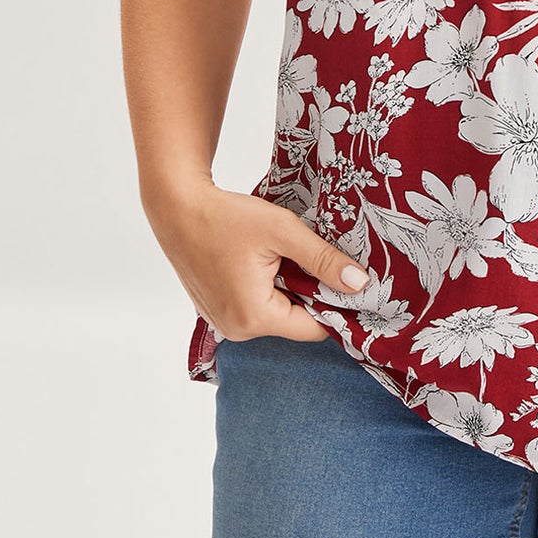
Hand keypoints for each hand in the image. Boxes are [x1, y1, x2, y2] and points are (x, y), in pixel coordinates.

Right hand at [143, 177, 370, 341]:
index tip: (347, 280)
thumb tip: (360, 284)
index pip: (313, 328)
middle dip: (310, 293)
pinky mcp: (216, 310)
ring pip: (276, 313)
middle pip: (294, 321)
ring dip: (289, 288)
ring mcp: (223, 322)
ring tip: (287, 256)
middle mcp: (236, 330)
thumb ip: (323, 259)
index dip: (334, 304)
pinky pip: (255, 307)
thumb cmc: (227, 217)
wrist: (178, 208)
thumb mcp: (283, 231)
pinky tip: (265, 261)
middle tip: (317, 259)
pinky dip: (267, 288)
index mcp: (254, 317)